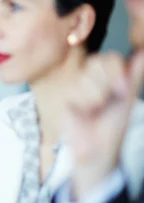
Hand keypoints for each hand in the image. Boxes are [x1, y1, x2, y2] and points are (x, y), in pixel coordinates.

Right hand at [65, 51, 143, 199]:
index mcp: (111, 77)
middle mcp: (94, 79)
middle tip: (107, 102)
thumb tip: (143, 53)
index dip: (116, 72)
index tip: (121, 90)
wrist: (97, 149)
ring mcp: (78, 86)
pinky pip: (75, 90)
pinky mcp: (66, 96)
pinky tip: (84, 112)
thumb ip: (134, 75)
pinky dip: (84, 103)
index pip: (111, 58)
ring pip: (86, 77)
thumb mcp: (127, 100)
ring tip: (95, 110)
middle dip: (106, 84)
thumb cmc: (113, 127)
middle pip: (97, 62)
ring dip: (96, 97)